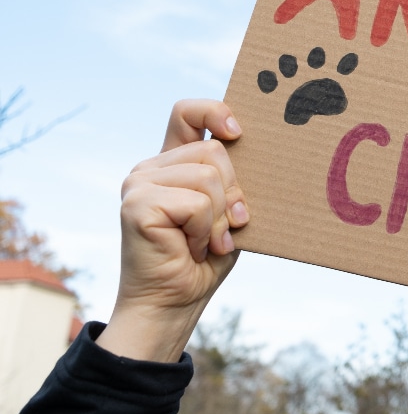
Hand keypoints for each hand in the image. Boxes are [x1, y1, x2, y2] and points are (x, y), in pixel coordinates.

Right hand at [96, 100, 248, 362]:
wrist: (175, 302)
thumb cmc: (206, 257)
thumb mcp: (227, 210)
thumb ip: (231, 180)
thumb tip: (263, 151)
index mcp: (172, 163)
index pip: (186, 112)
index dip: (214, 111)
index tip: (238, 132)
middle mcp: (151, 167)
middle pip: (214, 151)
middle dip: (232, 193)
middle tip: (222, 228)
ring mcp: (139, 183)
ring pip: (209, 178)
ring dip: (219, 218)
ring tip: (205, 242)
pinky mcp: (137, 204)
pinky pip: (198, 204)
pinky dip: (205, 231)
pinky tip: (190, 249)